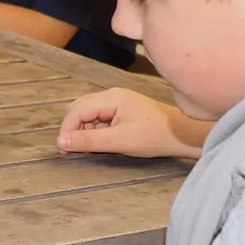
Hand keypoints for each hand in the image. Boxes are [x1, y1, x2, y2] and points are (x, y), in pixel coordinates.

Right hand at [57, 87, 206, 159]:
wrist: (183, 134)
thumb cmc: (154, 137)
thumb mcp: (119, 141)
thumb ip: (89, 141)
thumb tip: (61, 142)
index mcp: (110, 97)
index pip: (76, 110)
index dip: (66, 129)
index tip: (63, 149)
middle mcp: (111, 95)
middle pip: (79, 108)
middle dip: (73, 128)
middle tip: (75, 150)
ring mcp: (117, 101)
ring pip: (88, 113)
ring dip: (84, 130)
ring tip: (91, 147)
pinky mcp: (122, 109)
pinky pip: (99, 117)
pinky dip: (95, 130)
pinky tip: (102, 142)